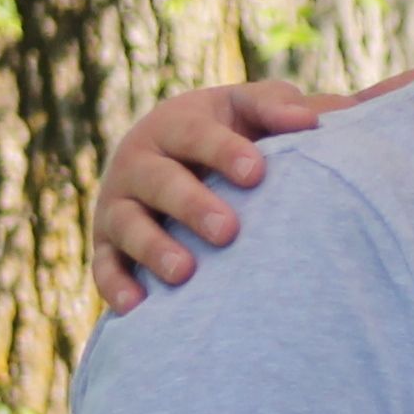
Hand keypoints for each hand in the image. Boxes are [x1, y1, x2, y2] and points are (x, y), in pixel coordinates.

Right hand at [91, 81, 333, 307]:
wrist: (177, 158)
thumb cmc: (231, 131)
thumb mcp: (249, 108)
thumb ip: (277, 107)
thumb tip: (308, 121)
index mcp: (174, 124)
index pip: (196, 135)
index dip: (223, 152)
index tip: (256, 173)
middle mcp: (138, 162)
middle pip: (159, 182)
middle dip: (192, 205)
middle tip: (227, 231)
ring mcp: (118, 204)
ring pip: (128, 225)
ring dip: (153, 249)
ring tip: (185, 272)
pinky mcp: (108, 244)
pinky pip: (104, 266)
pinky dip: (116, 285)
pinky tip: (138, 306)